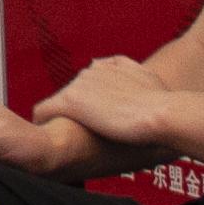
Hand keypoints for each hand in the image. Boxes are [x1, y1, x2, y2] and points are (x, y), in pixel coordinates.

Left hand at [36, 56, 178, 151]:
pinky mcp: (69, 102)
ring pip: (58, 103)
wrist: (160, 114)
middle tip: (83, 134)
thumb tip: (109, 69)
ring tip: (64, 138)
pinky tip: (47, 136)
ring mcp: (78, 86)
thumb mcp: (146, 76)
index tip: (95, 120)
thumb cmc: (160, 102)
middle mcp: (89, 71)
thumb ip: (127, 70)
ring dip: (62, 119)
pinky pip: (43, 111)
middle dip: (77, 112)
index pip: (87, 84)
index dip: (90, 105)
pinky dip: (43, 122)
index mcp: (106, 66)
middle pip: (72, 94)